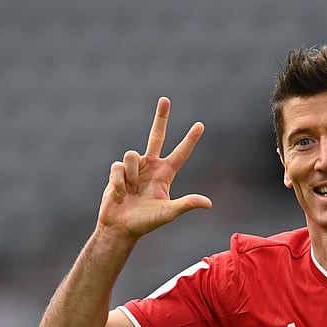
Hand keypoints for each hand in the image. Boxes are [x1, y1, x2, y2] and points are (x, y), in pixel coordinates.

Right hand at [98, 97, 211, 240]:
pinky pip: (119, 168)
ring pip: (132, 155)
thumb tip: (208, 203)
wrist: (120, 227)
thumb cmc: (146, 222)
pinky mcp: (117, 171)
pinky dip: (120, 184)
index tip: (200, 125)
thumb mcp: (168, 213)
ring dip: (131, 176)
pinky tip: (120, 195)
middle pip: (156, 136)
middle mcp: (151, 166)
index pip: (181, 153)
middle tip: (165, 100)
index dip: (190, 139)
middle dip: (161, 118)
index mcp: (165, 174)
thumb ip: (186, 204)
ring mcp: (134, 167)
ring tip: (131, 192)